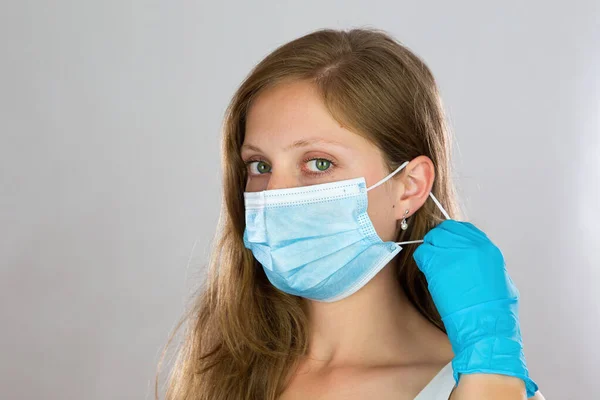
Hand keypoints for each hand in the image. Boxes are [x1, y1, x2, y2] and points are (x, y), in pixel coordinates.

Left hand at [413, 220, 537, 397]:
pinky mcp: (438, 265)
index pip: (465, 229)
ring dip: (430, 250)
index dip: (453, 236)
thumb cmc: (496, 313)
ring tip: (431, 265)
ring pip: (432, 239)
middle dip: (439, 240)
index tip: (448, 244)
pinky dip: (422, 260)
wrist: (486, 326)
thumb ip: (485, 265)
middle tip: (436, 254)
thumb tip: (473, 262)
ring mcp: (453, 253)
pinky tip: (427, 271)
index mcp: (488, 250)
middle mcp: (471, 246)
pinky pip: (422, 253)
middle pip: (446, 230)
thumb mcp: (499, 280)